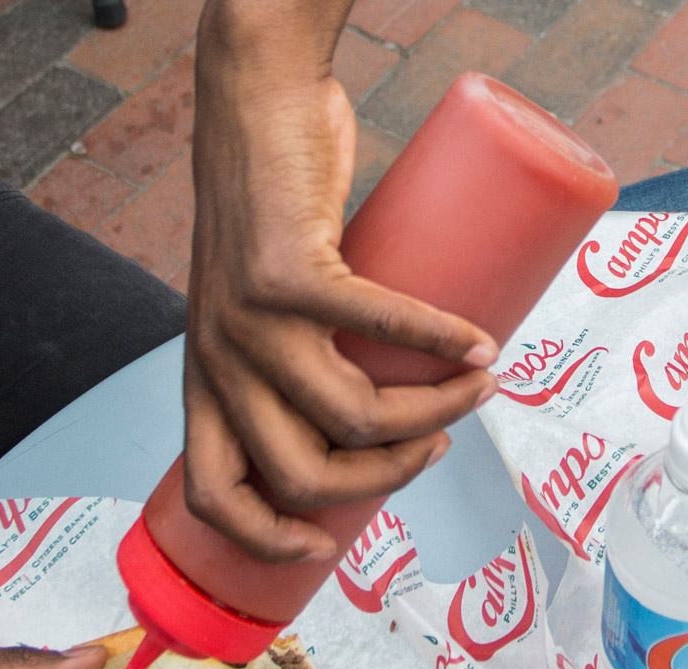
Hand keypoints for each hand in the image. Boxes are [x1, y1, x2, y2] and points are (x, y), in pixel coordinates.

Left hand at [185, 8, 499, 561]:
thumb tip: (382, 418)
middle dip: (385, 480)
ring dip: (433, 412)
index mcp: (207, 380)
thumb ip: (299, 359)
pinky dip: (443, 343)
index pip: (213, 495)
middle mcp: (220, 358)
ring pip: (353, 415)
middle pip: (303, 474)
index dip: (266, 540)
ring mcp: (251, 317)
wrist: (256, 105)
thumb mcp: (260, 308)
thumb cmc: (275, 206)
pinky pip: (380, 326)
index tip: (326, 544)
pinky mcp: (291, 270)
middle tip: (435, 446)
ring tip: (476, 388)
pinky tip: (480, 346)